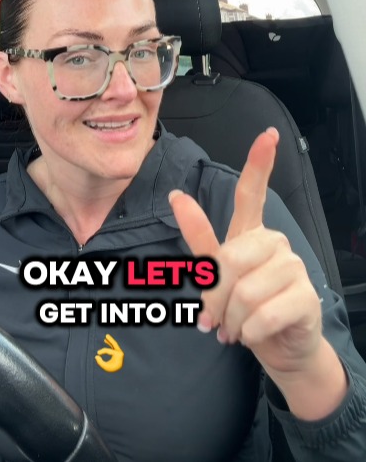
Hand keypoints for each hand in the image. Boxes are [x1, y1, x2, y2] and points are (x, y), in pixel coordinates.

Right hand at [95, 333, 124, 372]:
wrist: (119, 371)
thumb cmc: (112, 368)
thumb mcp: (106, 367)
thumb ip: (100, 362)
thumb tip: (96, 356)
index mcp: (118, 355)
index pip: (109, 350)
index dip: (102, 351)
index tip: (97, 353)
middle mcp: (119, 352)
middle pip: (114, 344)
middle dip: (110, 340)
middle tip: (106, 335)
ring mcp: (119, 351)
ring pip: (114, 344)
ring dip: (110, 341)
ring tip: (106, 336)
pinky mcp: (118, 352)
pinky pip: (114, 346)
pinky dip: (110, 344)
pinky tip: (106, 341)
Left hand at [168, 128, 322, 377]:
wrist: (280, 347)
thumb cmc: (245, 307)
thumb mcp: (216, 274)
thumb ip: (198, 238)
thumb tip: (177, 196)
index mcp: (251, 234)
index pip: (253, 193)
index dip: (260, 163)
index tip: (267, 135)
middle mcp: (274, 244)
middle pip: (229, 260)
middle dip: (214, 297)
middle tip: (214, 319)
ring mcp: (293, 268)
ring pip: (244, 292)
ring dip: (231, 320)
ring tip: (236, 328)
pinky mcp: (306, 297)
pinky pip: (263, 314)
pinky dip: (249, 332)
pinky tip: (254, 334)